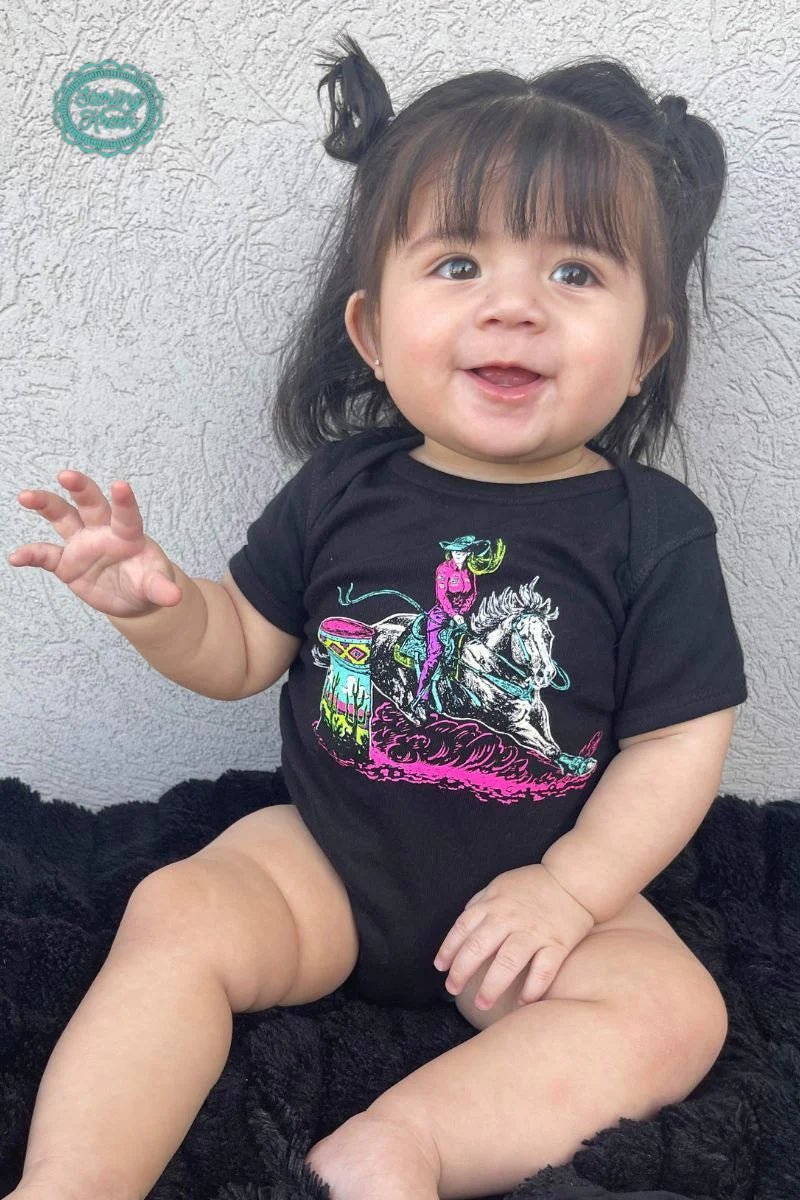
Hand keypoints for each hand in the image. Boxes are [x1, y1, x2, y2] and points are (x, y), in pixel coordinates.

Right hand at [8, 470, 180, 617]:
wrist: (130, 598)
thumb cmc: (146, 582)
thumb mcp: (156, 587)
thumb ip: (161, 588)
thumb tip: (174, 597)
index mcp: (128, 534)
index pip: (126, 514)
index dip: (124, 501)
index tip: (120, 485)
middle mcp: (102, 531)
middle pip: (90, 503)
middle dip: (80, 488)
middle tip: (66, 475)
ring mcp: (82, 543)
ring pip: (62, 517)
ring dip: (45, 504)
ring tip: (26, 496)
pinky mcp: (66, 562)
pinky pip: (46, 555)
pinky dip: (31, 555)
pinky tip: (17, 558)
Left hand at [433, 864, 595, 1009]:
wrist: (573, 880)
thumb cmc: (533, 885)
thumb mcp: (499, 885)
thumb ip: (480, 904)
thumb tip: (462, 928)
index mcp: (493, 903)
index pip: (462, 928)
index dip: (448, 949)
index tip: (441, 968)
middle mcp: (510, 918)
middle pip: (479, 947)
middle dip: (462, 972)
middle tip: (453, 990)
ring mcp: (534, 932)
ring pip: (508, 962)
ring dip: (492, 986)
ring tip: (482, 1004)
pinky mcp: (557, 944)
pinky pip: (543, 971)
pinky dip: (532, 989)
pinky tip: (522, 1004)